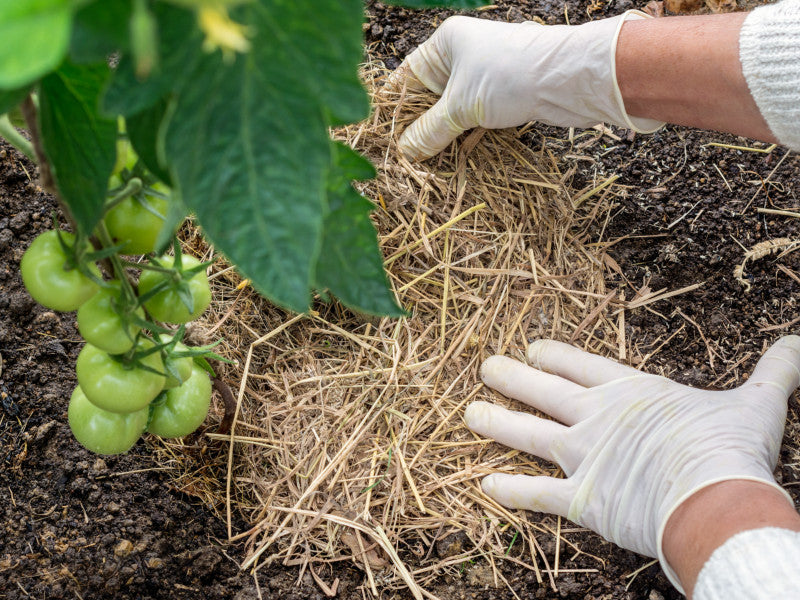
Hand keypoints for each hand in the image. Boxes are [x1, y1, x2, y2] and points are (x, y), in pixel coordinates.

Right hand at [393, 12, 663, 159]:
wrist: (569, 79)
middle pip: (428, 97)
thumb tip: (405, 151)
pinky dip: (466, 137)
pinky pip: (475, 119)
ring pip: (452, 111)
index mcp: (445, 44)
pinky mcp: (503, 96)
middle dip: (419, 127)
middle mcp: (462, 55)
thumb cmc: (510, 77)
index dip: (393, 108)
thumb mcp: (460, 107)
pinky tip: (457, 157)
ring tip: (426, 163)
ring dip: (443, 137)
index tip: (382, 136)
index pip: (405, 77)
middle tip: (404, 157)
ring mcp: (484, 76)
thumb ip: (429, 131)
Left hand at [465, 336, 799, 592]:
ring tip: (469, 414)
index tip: (533, 347)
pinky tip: (485, 486)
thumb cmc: (731, 448)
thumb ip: (775, 370)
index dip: (555, 354)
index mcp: (630, 391)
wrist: (716, 498)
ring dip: (496, 423)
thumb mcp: (757, 401)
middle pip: (544, 392)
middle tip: (486, 368)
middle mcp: (596, 418)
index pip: (581, 364)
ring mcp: (583, 456)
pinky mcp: (580, 498)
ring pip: (527, 434)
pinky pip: (536, 493)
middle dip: (513, 378)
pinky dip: (510, 491)